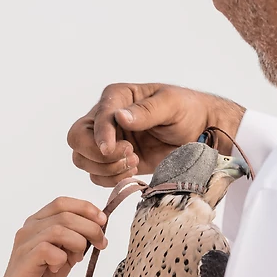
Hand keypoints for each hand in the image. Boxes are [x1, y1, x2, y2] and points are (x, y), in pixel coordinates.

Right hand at [0, 197, 106, 276]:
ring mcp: (25, 243)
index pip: (62, 203)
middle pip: (65, 215)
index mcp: (38, 222)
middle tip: (101, 243)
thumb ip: (76, 239)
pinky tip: (57, 269)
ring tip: (77, 259)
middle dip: (90, 228)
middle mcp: (29, 228)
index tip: (102, 221)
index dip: (85, 208)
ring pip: (58, 230)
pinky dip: (60, 259)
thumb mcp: (65, 254)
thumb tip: (99, 227)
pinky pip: (48, 250)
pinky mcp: (24, 260)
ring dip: (77, 243)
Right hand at [67, 83, 245, 186]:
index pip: (95, 118)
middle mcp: (106, 118)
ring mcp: (108, 141)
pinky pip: (97, 176)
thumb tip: (120, 116)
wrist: (200, 133)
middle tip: (129, 156)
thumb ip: (146, 111)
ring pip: (82, 160)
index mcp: (117, 97)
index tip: (113, 149)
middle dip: (98, 155)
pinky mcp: (114, 162)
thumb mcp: (171, 104)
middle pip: (77, 140)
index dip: (100, 136)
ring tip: (135, 162)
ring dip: (106, 168)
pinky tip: (133, 171)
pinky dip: (111, 179)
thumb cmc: (187, 111)